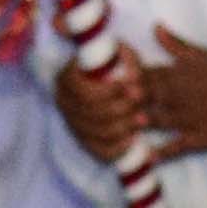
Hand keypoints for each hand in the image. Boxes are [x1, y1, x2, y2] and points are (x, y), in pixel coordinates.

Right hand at [52, 47, 151, 164]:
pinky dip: (118, 148)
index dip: (107, 92)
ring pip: (96, 133)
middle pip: (90, 113)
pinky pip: (99, 151)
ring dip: (123, 127)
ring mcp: (72, 124)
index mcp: (66, 78)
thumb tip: (133, 79)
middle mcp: (64, 102)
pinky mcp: (84, 142)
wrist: (118, 83)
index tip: (130, 86)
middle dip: (120, 108)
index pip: (82, 92)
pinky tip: (133, 139)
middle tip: (141, 100)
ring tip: (143, 118)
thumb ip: (129, 62)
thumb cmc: (119, 66)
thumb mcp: (123, 55)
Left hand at [133, 28, 206, 156]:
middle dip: (140, 95)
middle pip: (157, 95)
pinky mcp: (201, 139)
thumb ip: (175, 44)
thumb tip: (155, 26)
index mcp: (182, 74)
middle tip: (122, 97)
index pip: (153, 73)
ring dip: (151, 120)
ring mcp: (192, 119)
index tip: (117, 75)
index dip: (135, 75)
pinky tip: (150, 157)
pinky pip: (182, 146)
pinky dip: (167, 152)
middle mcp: (185, 96)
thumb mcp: (202, 55)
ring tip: (134, 122)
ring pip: (167, 119)